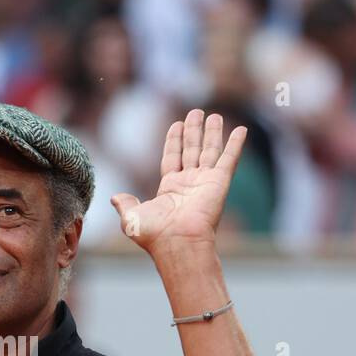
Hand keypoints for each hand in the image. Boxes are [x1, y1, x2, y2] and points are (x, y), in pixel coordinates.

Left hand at [110, 109, 245, 257]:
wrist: (177, 242)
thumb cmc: (154, 234)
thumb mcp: (131, 218)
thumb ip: (125, 204)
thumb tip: (115, 198)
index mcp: (170, 189)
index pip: (172, 158)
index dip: (174, 141)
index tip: (177, 124)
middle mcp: (189, 184)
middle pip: (192, 150)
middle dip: (193, 131)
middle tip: (196, 112)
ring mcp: (206, 182)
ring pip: (210, 151)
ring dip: (212, 133)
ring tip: (214, 115)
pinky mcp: (220, 183)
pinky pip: (229, 159)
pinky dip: (235, 144)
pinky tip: (241, 129)